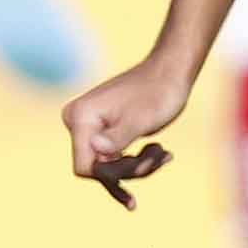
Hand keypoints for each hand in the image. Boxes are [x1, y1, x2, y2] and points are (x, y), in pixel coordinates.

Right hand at [61, 54, 193, 207]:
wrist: (169, 72)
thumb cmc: (158, 93)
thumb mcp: (140, 120)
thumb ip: (117, 137)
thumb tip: (96, 147)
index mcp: (81, 117)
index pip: (85, 168)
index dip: (113, 175)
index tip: (143, 166)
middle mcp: (78, 121)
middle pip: (98, 170)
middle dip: (131, 169)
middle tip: (160, 156)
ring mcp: (89, 127)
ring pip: (109, 167)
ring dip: (139, 165)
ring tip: (162, 152)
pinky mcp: (102, 132)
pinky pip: (115, 159)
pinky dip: (138, 160)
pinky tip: (160, 151)